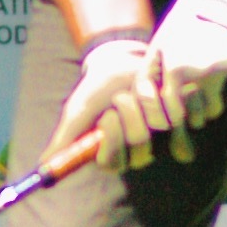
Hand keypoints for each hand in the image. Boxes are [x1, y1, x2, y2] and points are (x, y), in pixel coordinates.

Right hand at [47, 34, 170, 171]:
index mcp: (112, 155)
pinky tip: (164, 89)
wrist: (124, 61)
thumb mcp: (77, 111)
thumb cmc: (96, 89)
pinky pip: (183, 123)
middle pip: (140, 150)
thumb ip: (64, 138)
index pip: (113, 162)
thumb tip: (42, 166)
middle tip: (121, 98)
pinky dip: (173, 101)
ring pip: (159, 131)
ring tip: (139, 88)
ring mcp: (160, 140)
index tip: (105, 118)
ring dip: (146, 102)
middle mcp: (137, 152)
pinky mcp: (181, 124)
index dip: (111, 139)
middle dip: (128, 116)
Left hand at [146, 0, 226, 156]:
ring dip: (199, 114)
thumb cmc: (197, 21)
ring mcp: (191, 70)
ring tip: (204, 98)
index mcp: (155, 56)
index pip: (141, 99)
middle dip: (177, 121)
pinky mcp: (214, 73)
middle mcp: (168, 65)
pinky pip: (212, 108)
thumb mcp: (169, 41)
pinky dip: (215, 105)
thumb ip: (161, 74)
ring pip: (191, 117)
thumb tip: (154, 111)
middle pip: (164, 116)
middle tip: (187, 113)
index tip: (164, 112)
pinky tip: (218, 91)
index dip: (151, 112)